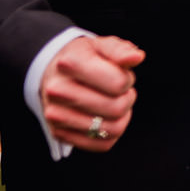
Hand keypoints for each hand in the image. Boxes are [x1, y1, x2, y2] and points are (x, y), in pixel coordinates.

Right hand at [39, 35, 144, 150]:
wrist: (52, 74)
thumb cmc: (83, 58)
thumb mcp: (102, 46)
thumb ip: (121, 50)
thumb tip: (137, 57)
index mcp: (70, 63)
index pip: (118, 83)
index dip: (128, 79)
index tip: (121, 75)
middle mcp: (58, 90)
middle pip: (116, 108)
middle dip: (127, 98)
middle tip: (120, 91)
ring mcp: (55, 114)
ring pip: (112, 129)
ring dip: (122, 117)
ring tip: (113, 103)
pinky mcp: (59, 133)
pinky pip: (102, 144)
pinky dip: (112, 133)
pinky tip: (106, 118)